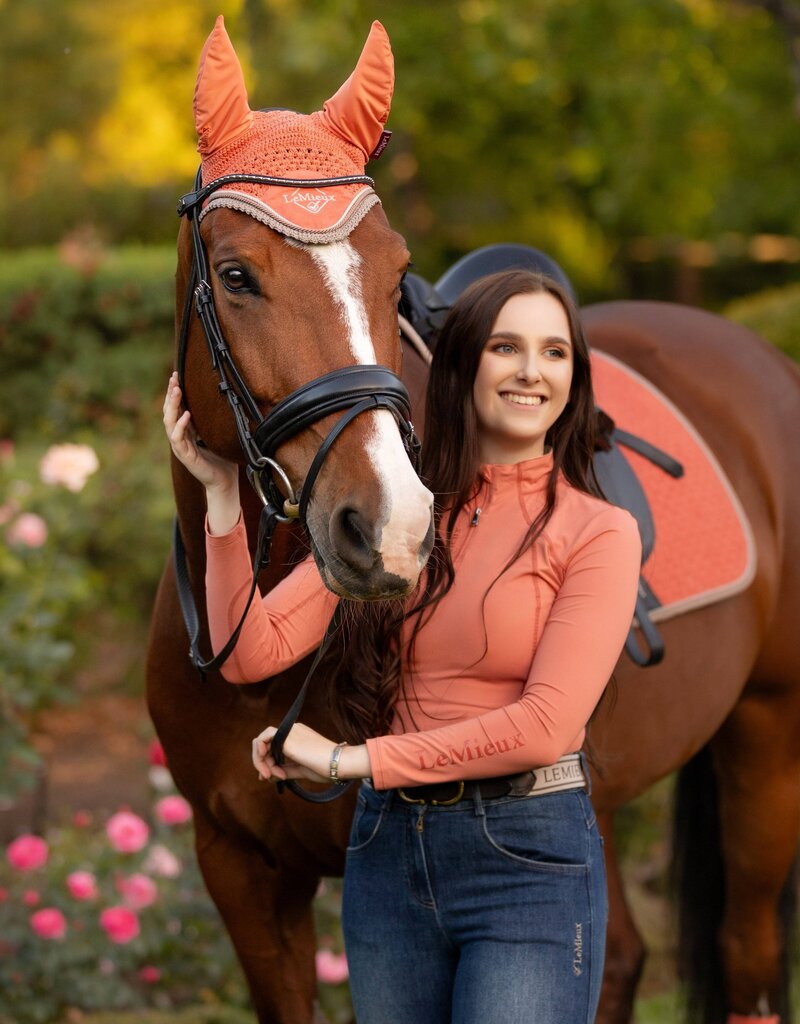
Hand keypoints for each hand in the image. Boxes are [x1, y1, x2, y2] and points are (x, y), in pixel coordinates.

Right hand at [163, 372, 237, 493]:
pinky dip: (181, 425)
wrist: (223, 481)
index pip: (176, 408)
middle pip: (169, 412)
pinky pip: (178, 438)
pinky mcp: (185, 456)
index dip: (175, 392)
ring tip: (177, 391)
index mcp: (186, 431)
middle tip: (174, 378)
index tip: (176, 375)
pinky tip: (186, 414)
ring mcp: (180, 446)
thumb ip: (211, 421)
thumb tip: (218, 400)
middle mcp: (180, 437)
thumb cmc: (222, 459)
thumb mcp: (216, 434)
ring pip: (169, 423)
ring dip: (172, 406)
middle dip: (171, 394)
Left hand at [252, 724, 370, 784]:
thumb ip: (284, 771)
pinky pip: (262, 739)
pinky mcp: (285, 736)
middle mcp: (291, 731)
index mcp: (297, 737)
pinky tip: (265, 766)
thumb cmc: (325, 767)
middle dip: (263, 763)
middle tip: (267, 778)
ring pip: (262, 742)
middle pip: (266, 745)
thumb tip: (267, 776)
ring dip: (261, 761)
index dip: (267, 763)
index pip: (274, 747)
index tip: (270, 778)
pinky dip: (259, 753)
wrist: (337, 763)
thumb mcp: (300, 770)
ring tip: (273, 776)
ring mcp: (288, 732)